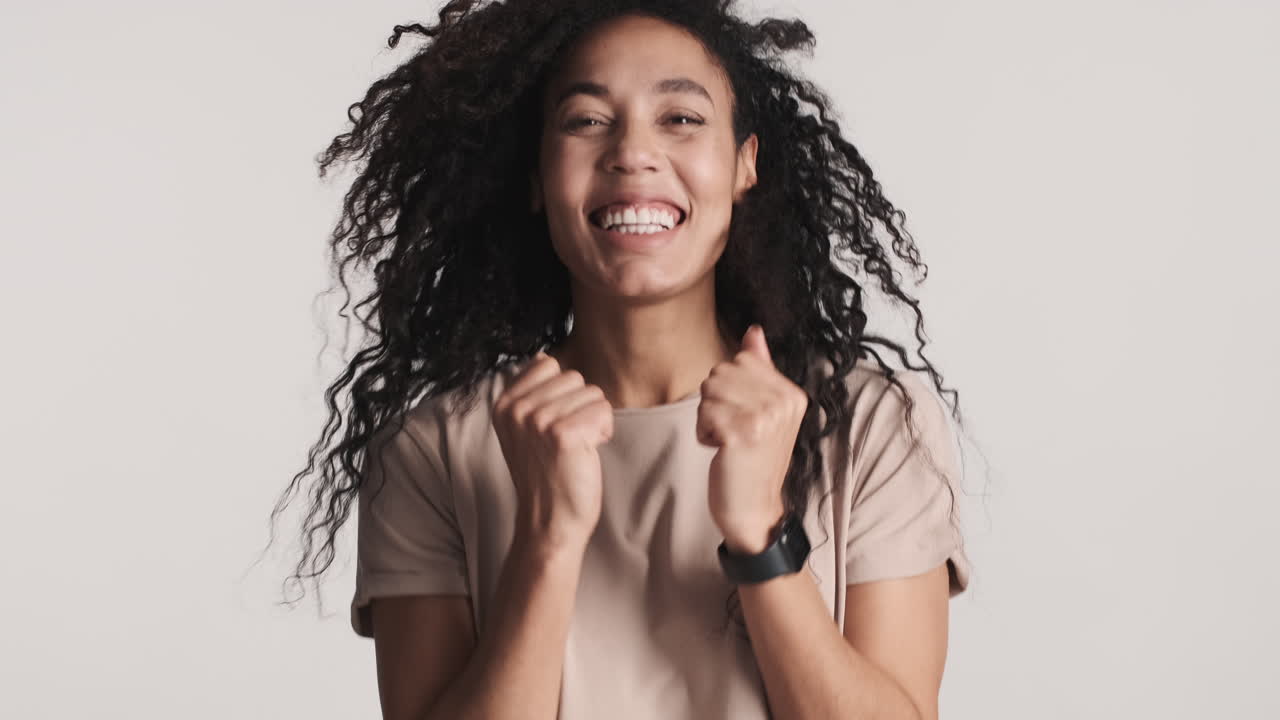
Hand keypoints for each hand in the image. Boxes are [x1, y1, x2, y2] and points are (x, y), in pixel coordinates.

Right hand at [492, 352, 613, 553]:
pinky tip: (585, 453)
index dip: (563, 394)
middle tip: (567, 441)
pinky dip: (602, 432)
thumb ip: (532, 392)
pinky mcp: (562, 434)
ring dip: (593, 421)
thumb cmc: (546, 475)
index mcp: (504, 404)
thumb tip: (543, 356)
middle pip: (574, 377)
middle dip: (580, 407)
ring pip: (592, 393)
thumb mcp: (526, 429)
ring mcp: (537, 420)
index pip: (549, 365)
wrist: (548, 521)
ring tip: (575, 448)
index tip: (553, 425)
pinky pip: (603, 411)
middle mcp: (516, 409)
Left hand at [697, 324, 808, 553]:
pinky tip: (720, 450)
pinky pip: (704, 413)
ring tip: (728, 441)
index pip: (740, 360)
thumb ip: (759, 369)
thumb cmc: (752, 459)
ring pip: (709, 391)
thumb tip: (753, 331)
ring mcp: (765, 417)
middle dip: (715, 402)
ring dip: (708, 418)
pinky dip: (703, 433)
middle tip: (734, 433)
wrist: (753, 509)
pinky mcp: (743, 434)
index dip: (728, 388)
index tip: (742, 417)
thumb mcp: (763, 411)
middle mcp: (784, 402)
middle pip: (721, 373)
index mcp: (792, 393)